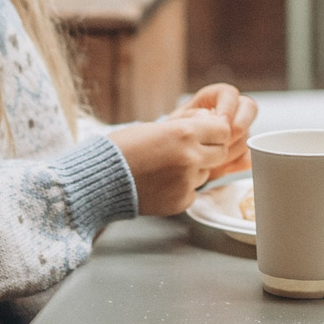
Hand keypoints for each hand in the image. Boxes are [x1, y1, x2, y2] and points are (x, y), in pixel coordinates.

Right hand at [107, 114, 234, 216]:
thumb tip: (210, 121)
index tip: (204, 133)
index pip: (223, 130)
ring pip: (207, 172)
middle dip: (209, 150)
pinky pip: (194, 191)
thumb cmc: (122, 149)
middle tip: (187, 151)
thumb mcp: (156, 127)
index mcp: (184, 134)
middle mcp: (190, 158)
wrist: (100, 180)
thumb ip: (187, 125)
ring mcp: (186, 182)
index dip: (214, 131)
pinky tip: (162, 183)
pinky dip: (183, 188)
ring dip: (195, 170)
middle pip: (221, 152)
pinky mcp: (181, 201)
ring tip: (167, 167)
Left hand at [175, 83, 256, 177]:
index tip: (221, 122)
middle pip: (249, 108)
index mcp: (212, 99)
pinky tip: (223, 168)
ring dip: (233, 148)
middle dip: (240, 125)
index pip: (229, 93)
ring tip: (212, 158)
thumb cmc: (170, 138)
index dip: (228, 106)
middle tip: (225, 141)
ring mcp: (237, 132)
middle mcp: (229, 112)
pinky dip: (239, 163)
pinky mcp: (239, 152)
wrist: (170, 161)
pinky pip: (249, 156)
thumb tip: (209, 116)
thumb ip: (190, 117)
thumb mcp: (174, 125)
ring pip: (247, 135)